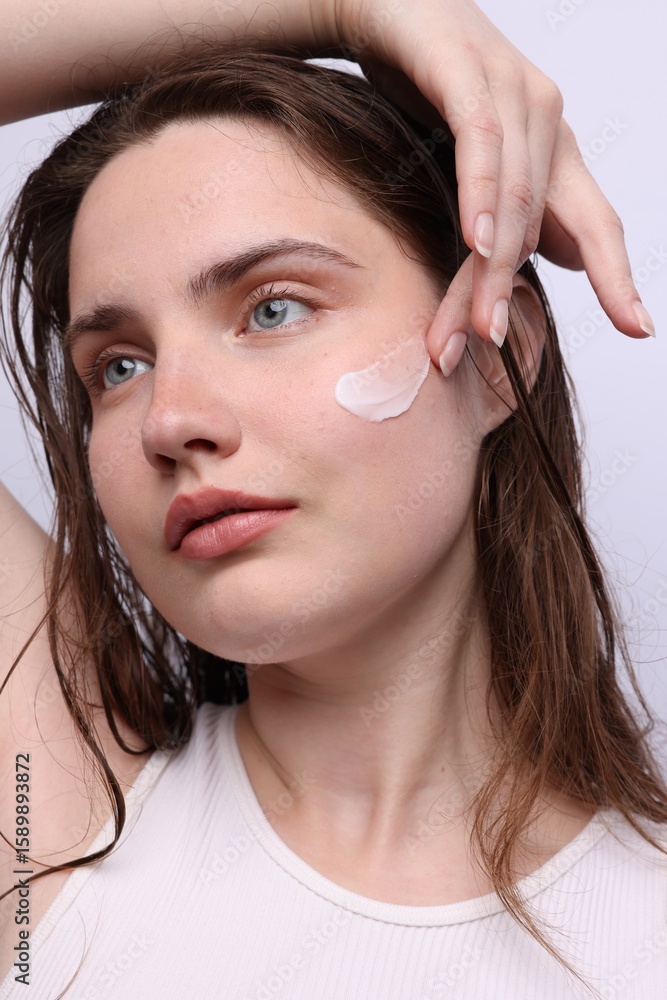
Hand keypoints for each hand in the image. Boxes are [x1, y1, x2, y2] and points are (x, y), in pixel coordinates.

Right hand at [328, 0, 654, 373]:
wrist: (391, 8)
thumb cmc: (431, 87)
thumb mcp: (481, 159)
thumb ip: (517, 205)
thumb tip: (552, 257)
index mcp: (556, 148)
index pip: (597, 222)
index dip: (619, 277)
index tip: (640, 329)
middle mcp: (548, 119)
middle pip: (545, 224)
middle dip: (515, 292)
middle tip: (497, 343)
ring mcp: (514, 90)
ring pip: (515, 194)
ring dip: (495, 265)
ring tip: (481, 322)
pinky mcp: (469, 72)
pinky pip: (480, 142)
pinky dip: (480, 195)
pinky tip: (478, 240)